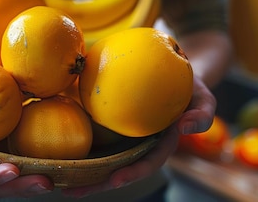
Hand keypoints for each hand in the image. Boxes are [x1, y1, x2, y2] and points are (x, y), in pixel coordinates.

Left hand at [62, 76, 215, 197]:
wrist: (172, 68)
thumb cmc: (189, 86)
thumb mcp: (203, 97)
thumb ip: (202, 113)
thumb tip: (187, 127)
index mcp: (159, 146)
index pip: (147, 164)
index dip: (132, 173)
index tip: (116, 179)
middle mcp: (138, 146)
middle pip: (117, 169)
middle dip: (96, 184)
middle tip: (72, 191)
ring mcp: (122, 138)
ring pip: (99, 159)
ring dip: (79, 173)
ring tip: (56, 182)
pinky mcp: (107, 124)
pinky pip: (90, 137)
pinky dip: (74, 146)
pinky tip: (54, 150)